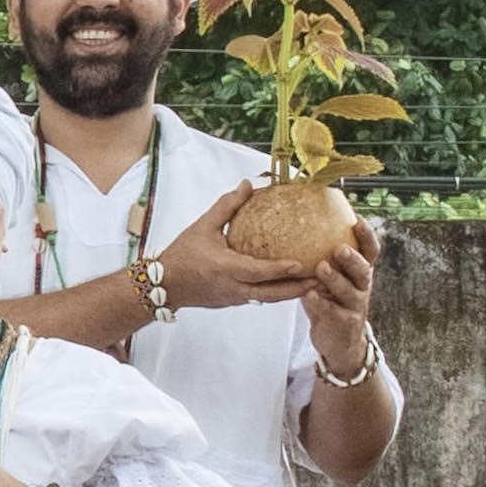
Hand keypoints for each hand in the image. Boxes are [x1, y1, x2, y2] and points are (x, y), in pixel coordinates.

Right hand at [155, 183, 314, 309]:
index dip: (280, 269)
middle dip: (298, 288)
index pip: (257, 271)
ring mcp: (233, 298)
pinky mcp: (232, 302)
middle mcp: (232, 287)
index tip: (302, 264)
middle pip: (271, 293)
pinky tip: (292, 285)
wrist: (162, 285)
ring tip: (317, 285)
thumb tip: (248, 184)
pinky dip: (277, 293)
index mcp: (225, 268)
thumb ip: (227, 206)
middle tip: (323, 280)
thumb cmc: (181, 254)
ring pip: (268, 299)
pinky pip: (259, 298)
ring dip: (292, 293)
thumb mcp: (202, 227)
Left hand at [303, 226, 378, 369]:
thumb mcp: (329, 282)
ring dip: (335, 279)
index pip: (370, 252)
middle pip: (362, 270)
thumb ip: (322, 261)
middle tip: (339, 247)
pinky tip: (309, 295)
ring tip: (321, 267)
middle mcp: (362, 288)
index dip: (367, 236)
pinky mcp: (343, 324)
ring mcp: (354, 306)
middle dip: (352, 258)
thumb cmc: (330, 303)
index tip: (358, 220)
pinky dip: (321, 303)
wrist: (339, 342)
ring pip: (348, 291)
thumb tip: (301, 231)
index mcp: (360, 274)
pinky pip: (333, 312)